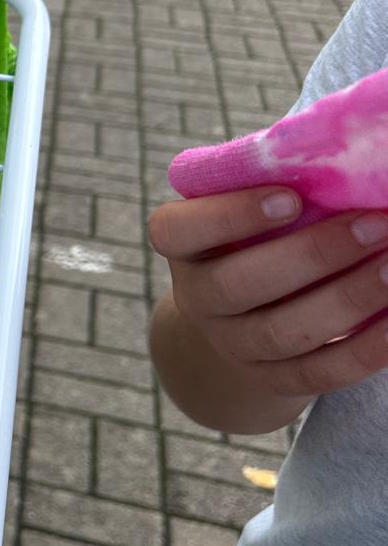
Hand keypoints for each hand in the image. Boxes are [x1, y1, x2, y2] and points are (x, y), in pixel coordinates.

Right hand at [149, 186, 387, 398]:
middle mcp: (196, 298)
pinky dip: (366, 349)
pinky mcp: (272, 379)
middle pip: (237, 285)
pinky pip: (319, 372)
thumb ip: (279, 188)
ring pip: (282, 332)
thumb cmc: (261, 238)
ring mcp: (231, 344)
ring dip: (348, 299)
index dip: (230, 215)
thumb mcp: (250, 210)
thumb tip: (342, 165)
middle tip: (376, 225)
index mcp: (183, 247)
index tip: (292, 196)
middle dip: (313, 255)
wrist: (245, 318)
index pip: (178, 231)